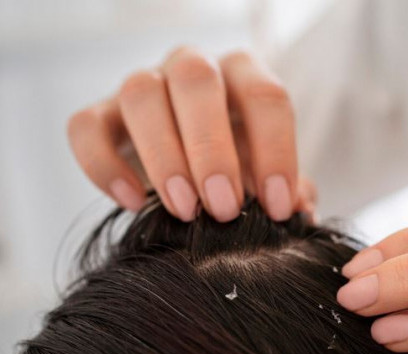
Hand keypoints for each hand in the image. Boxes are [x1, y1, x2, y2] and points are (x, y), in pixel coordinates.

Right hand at [67, 47, 315, 221]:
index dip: (276, 152)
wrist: (189, 169)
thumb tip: (301, 210)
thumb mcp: (267, 178)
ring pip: (140, 94)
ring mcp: (142, 86)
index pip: (265, 96)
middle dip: (211, 148)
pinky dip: (105, 166)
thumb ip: (288, 189)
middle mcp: (191, 68)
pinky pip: (86, 127)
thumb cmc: (238, 169)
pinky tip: (132, 203)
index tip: (278, 208)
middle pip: (196, 79)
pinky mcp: (101, 115)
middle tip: (224, 208)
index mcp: (242, 76)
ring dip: (163, 156)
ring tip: (184, 210)